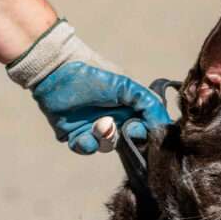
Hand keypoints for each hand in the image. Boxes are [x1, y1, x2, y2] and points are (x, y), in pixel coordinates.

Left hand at [32, 61, 170, 153]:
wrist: (57, 71)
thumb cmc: (95, 73)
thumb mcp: (128, 85)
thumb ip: (149, 103)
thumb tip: (163, 124)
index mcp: (129, 108)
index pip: (145, 129)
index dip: (145, 134)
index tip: (138, 129)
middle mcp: (114, 120)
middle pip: (128, 143)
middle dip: (126, 139)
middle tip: (122, 128)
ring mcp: (95, 128)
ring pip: (107, 147)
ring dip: (104, 139)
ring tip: (98, 126)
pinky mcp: (76, 135)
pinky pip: (86, 148)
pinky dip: (86, 144)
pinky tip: (82, 134)